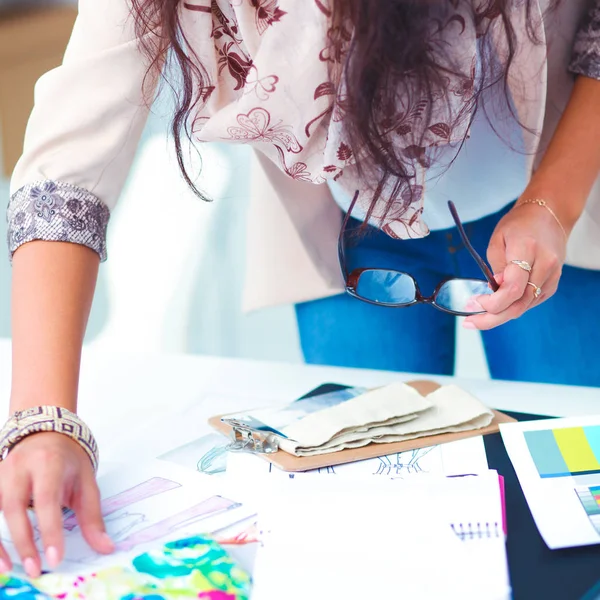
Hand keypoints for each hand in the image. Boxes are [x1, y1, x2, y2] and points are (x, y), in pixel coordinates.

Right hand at [0, 432, 112, 576]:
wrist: (46, 433)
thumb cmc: (68, 461)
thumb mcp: (86, 482)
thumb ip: (92, 516)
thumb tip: (105, 547)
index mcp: (49, 462)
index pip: (47, 499)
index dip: (50, 530)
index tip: (55, 558)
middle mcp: (19, 466)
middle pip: (14, 505)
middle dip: (23, 540)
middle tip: (35, 569)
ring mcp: (0, 473)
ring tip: (7, 569)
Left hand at [464, 202, 566, 329]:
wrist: (550, 215)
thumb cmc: (519, 224)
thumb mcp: (497, 239)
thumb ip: (496, 265)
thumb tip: (495, 289)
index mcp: (528, 251)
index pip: (513, 288)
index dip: (492, 302)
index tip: (473, 303)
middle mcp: (545, 266)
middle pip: (519, 304)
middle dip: (492, 318)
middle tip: (469, 323)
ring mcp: (552, 276)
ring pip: (524, 307)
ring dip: (500, 315)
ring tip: (477, 317)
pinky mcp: (552, 283)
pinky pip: (530, 302)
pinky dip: (512, 307)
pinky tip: (496, 308)